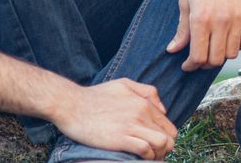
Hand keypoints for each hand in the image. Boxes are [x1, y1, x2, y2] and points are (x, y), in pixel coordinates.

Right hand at [52, 78, 176, 159]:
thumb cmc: (95, 96)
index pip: (168, 125)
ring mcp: (132, 126)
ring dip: (158, 155)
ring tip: (149, 159)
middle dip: (165, 149)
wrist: (72, 105)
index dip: (166, 139)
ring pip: (162, 144)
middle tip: (155, 155)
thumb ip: (147, 92)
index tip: (157, 146)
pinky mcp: (120, 139)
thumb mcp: (124, 84)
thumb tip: (163, 109)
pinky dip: (146, 158)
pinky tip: (139, 159)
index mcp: (143, 103)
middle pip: (169, 137)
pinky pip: (145, 150)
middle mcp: (141, 113)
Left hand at [166, 0, 240, 70]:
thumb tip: (173, 50)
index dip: (191, 65)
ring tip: (214, 46)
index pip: (198, 57)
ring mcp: (238, 18)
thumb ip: (182, 29)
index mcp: (201, 19)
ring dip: (221, 54)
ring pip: (231, 53)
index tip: (187, 64)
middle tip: (199, 57)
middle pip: (215, 59)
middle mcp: (221, 21)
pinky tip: (228, 37)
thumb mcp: (185, 1)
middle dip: (204, 63)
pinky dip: (237, 44)